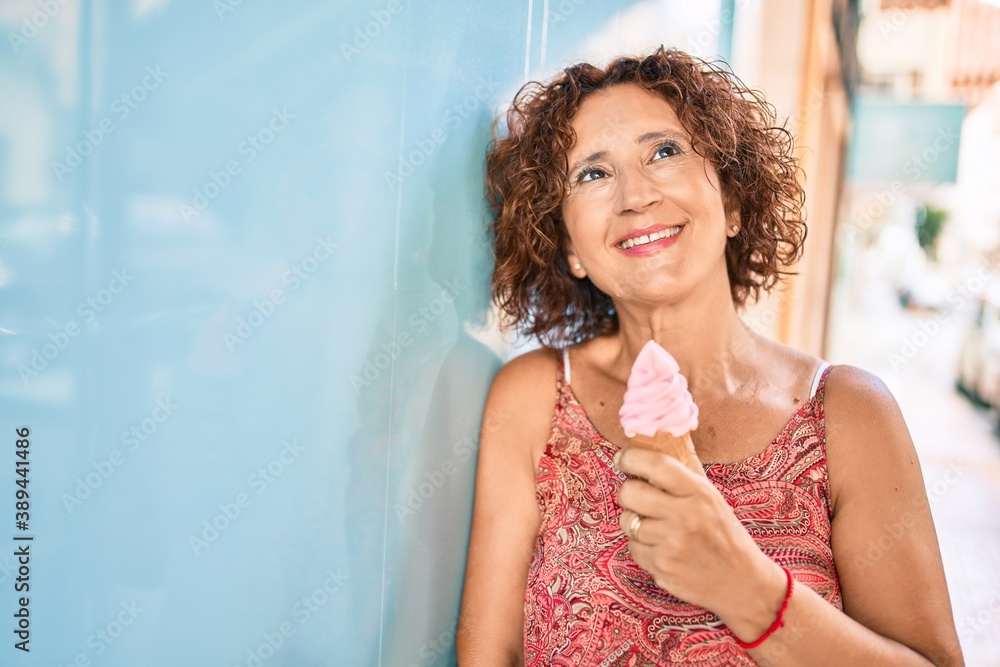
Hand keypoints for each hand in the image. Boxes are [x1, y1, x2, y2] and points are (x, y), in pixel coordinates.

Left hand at [613, 447, 786, 637]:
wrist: (741, 582)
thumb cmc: (724, 534)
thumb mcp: (713, 498)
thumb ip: (687, 471)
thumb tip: (665, 439)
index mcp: (699, 493)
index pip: (657, 465)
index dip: (632, 458)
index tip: (623, 458)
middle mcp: (684, 517)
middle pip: (630, 492)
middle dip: (628, 492)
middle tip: (637, 496)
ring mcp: (671, 544)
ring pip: (627, 521)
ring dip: (635, 522)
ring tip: (657, 527)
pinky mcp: (661, 567)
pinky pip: (633, 547)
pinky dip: (642, 547)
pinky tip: (661, 548)